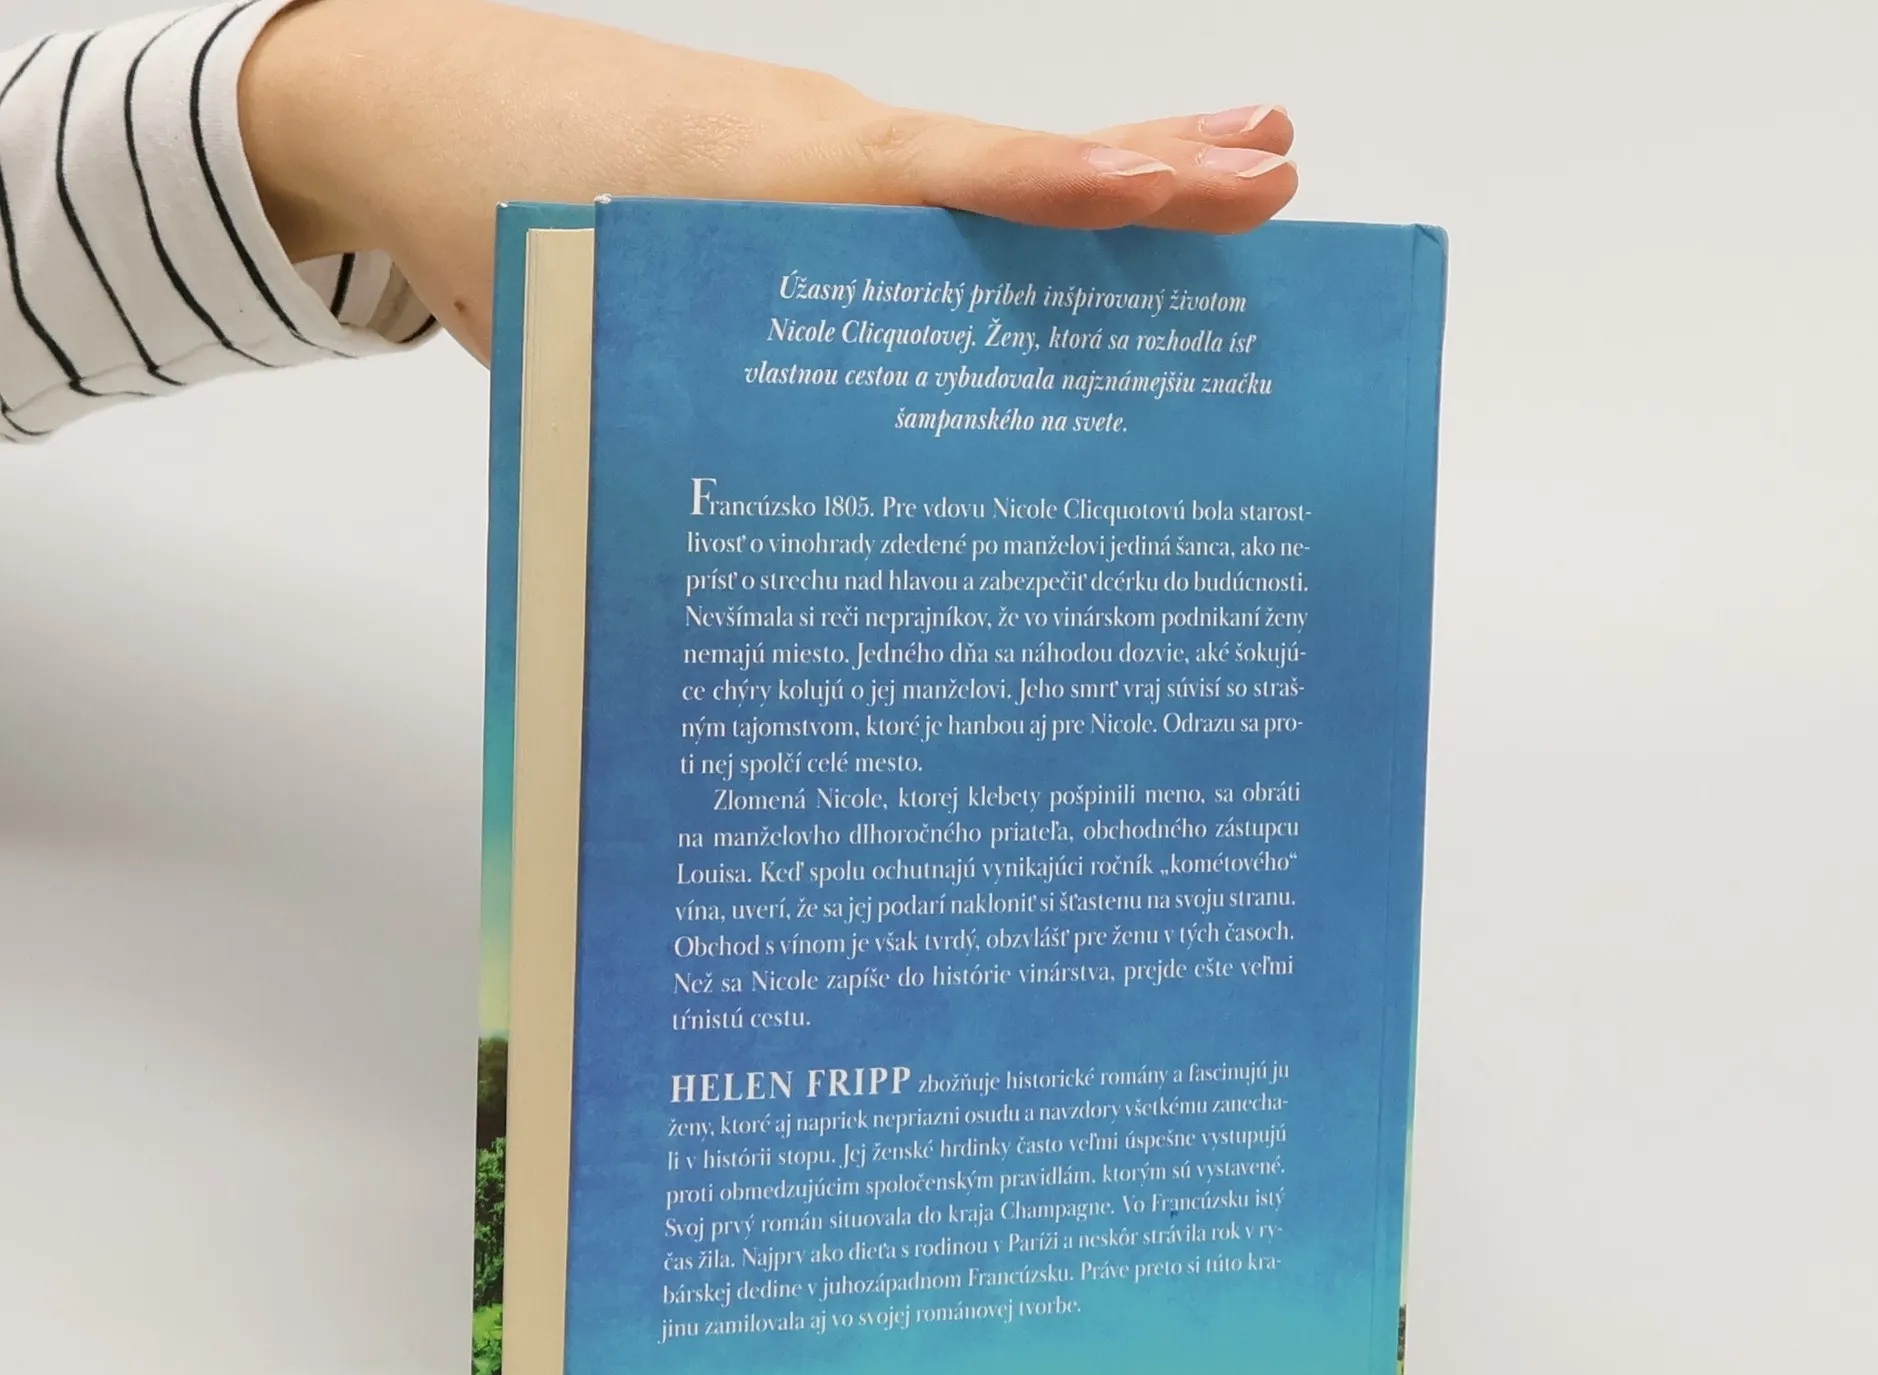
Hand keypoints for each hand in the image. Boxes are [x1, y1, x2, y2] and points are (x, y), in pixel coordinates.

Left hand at [239, 0, 1295, 359]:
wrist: (416, 113)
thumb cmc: (505, 213)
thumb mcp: (594, 327)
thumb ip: (688, 418)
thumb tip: (787, 571)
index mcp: (787, 183)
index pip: (959, 182)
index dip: (1065, 197)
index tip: (1168, 197)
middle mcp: (832, 156)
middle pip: (1014, 165)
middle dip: (1150, 175)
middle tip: (1274, 176)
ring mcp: (829, 159)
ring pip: (991, 175)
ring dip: (1108, 182)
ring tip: (1228, 179)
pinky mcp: (810, 178)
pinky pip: (936, 199)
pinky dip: (1024, 206)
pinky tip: (1077, 232)